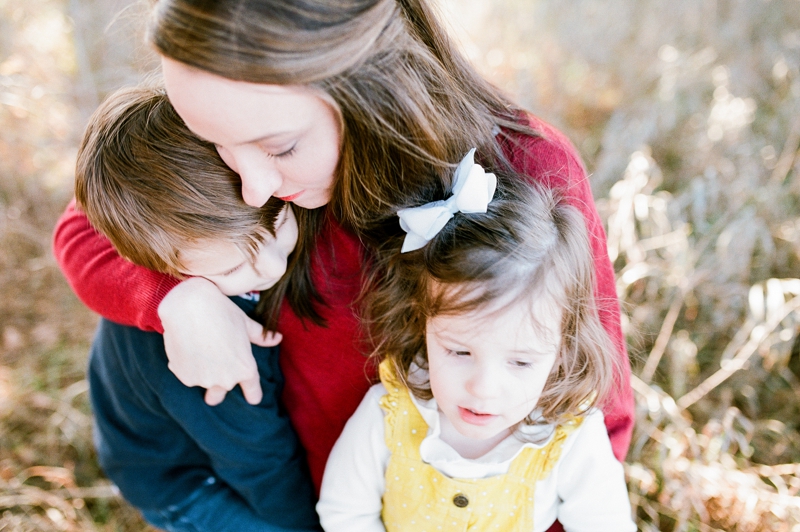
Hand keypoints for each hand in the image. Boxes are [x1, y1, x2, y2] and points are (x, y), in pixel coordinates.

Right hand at [157, 277, 282, 405]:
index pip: (252, 390)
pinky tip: (185, 349)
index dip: (253, 394)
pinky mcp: (184, 376)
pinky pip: (186, 374)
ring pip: (203, 382)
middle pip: (221, 393)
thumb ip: (261, 336)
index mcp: (245, 368)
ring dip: (201, 374)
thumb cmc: (222, 311)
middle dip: (217, 394)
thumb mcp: (245, 323)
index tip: (253, 399)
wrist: (189, 306)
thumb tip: (278, 338)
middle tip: (213, 394)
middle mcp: (226, 379)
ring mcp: (204, 380)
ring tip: (197, 353)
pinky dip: (186, 366)